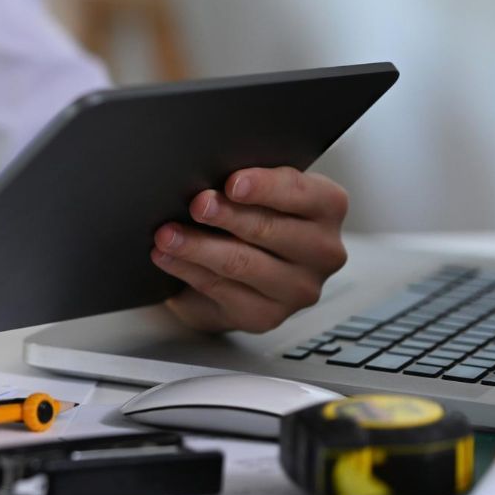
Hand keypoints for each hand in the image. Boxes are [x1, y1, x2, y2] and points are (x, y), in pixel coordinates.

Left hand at [150, 167, 348, 332]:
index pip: (301, 193)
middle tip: (196, 205)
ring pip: (242, 263)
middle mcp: (322, 250)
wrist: (237, 267)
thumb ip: (244, 182)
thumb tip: (208, 179)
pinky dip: (189, 270)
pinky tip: (167, 257)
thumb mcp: (254, 190)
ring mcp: (299, 288)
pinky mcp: (267, 315)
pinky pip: (222, 289)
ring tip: (167, 234)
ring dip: (198, 247)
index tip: (232, 183)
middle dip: (226, 215)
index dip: (265, 187)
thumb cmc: (248, 215)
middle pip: (270, 229)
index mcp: (326, 207)